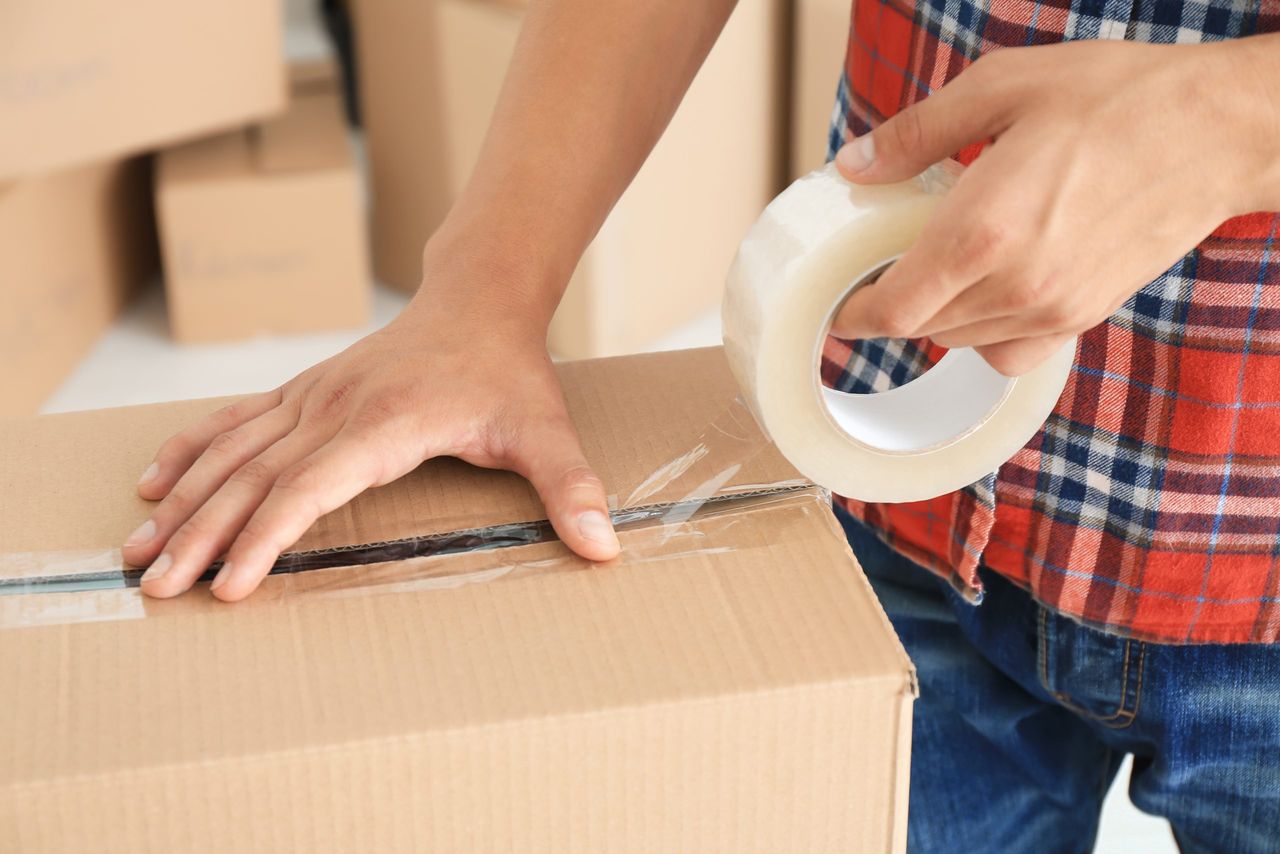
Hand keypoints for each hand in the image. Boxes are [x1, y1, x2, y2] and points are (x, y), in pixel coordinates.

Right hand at [123, 284, 619, 601]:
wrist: (479, 298)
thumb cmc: (508, 371)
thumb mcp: (544, 430)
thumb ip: (570, 487)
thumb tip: (606, 547)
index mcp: (384, 423)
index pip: (311, 487)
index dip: (267, 537)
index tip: (229, 585)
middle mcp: (334, 407)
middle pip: (253, 477)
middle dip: (201, 535)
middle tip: (155, 588)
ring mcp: (312, 396)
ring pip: (232, 451)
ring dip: (181, 500)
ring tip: (135, 550)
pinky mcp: (305, 391)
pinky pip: (235, 420)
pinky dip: (191, 449)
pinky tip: (154, 480)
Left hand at [831, 36, 1279, 375]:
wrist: (1219, 129)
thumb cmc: (1118, 99)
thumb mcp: (1002, 87)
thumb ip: (917, 134)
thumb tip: (856, 166)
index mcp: (982, 231)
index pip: (891, 310)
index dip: (852, 315)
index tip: (838, 305)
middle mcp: (1014, 284)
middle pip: (920, 329)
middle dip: (891, 306)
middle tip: (885, 266)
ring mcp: (1053, 309)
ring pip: (961, 342)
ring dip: (937, 315)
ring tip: (943, 264)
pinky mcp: (1083, 316)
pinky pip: (1010, 353)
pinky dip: (985, 336)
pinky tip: (990, 292)